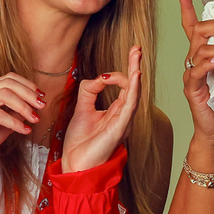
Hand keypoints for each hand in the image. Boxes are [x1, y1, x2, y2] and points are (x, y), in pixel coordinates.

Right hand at [0, 73, 45, 160]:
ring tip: (34, 118)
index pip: (8, 78)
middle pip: (7, 84)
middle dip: (28, 94)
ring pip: (3, 95)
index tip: (41, 95)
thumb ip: (17, 112)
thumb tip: (34, 105)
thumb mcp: (5, 123)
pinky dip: (15, 122)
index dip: (27, 85)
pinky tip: (24, 130)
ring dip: (23, 106)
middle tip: (42, 105)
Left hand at [60, 47, 141, 172]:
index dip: (118, 73)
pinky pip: (130, 105)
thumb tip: (99, 77)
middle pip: (133, 86)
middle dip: (134, 66)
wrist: (76, 164)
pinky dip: (134, 89)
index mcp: (115, 112)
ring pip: (134, 93)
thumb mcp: (82, 109)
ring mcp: (123, 122)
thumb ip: (89, 91)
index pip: (124, 87)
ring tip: (136, 56)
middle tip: (136, 48)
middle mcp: (123, 116)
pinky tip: (135, 76)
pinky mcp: (120, 128)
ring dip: (135, 73)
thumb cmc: (81, 143)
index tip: (105, 72)